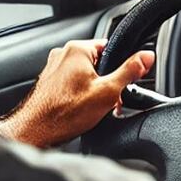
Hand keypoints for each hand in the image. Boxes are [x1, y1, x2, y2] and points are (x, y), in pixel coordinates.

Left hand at [0, 39, 154, 147]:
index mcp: (77, 49)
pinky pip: (74, 84)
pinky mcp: (49, 83)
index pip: (111, 48)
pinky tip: (82, 111)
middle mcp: (62, 54)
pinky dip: (82, 95)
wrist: (34, 133)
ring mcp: (54, 69)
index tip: (126, 81)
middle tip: (112, 100)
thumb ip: (130, 71)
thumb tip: (146, 56)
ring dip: (96, 90)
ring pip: (87, 74)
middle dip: (109, 81)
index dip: (123, 65)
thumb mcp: (108, 91)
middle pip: (99, 62)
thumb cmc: (64, 114)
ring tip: (96, 108)